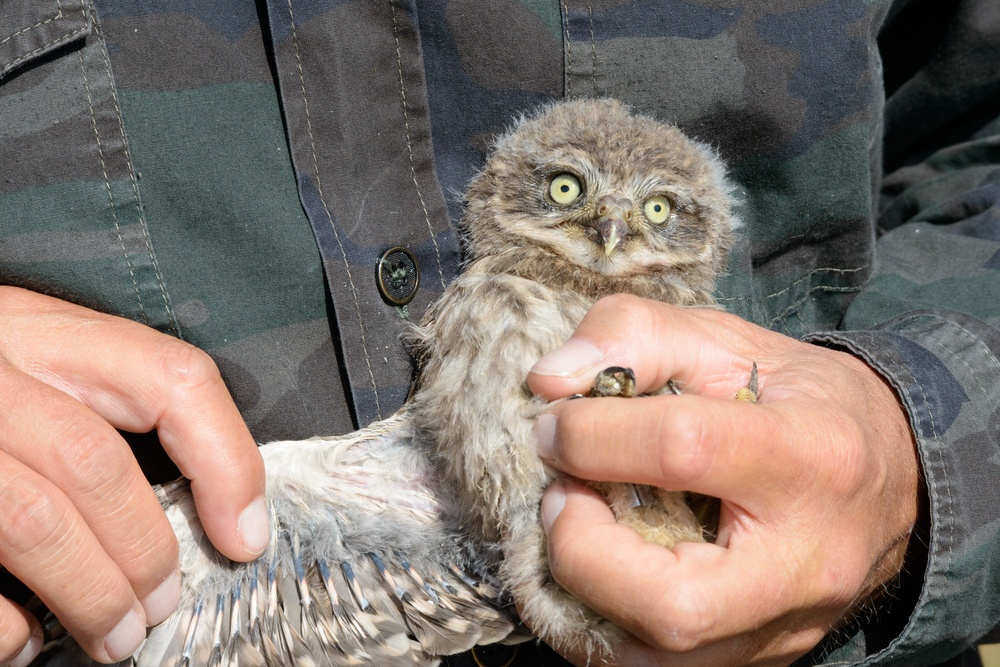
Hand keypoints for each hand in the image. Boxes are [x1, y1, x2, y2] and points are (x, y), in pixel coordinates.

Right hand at [0, 287, 266, 664]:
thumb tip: (215, 515)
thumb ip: (107, 409)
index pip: (170, 376)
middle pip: (96, 464)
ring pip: (34, 522)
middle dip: (143, 552)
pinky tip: (21, 640)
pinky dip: (3, 624)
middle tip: (162, 604)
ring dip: (90, 597)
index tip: (247, 534)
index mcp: (46, 332)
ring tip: (115, 636)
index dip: (226, 460)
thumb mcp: (42, 364)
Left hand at [527, 294, 918, 666]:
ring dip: (584, 598)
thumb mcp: (722, 339)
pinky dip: (604, 625)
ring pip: (662, 660)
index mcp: (808, 455)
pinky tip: (597, 572)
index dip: (592, 436)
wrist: (889, 466)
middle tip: (562, 497)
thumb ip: (632, 335)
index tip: (553, 428)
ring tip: (578, 534)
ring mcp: (786, 623)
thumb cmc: (795, 397)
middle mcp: (805, 562)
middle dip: (581, 550)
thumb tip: (547, 381)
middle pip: (674, 606)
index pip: (683, 451)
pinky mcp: (765, 654)